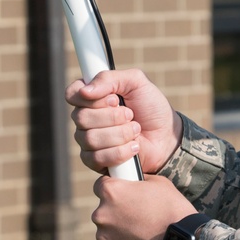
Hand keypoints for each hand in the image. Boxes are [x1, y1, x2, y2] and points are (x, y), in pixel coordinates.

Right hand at [66, 69, 182, 174]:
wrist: (167, 137)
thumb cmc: (151, 107)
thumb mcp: (136, 82)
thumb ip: (110, 78)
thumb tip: (85, 90)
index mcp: (92, 96)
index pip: (72, 94)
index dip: (91, 98)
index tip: (114, 98)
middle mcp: (86, 118)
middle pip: (81, 118)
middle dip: (112, 116)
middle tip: (130, 114)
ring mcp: (88, 141)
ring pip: (90, 138)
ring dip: (120, 134)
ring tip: (136, 130)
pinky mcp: (95, 161)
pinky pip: (96, 158)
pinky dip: (120, 152)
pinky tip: (134, 147)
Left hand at [92, 174, 197, 239]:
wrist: (178, 235)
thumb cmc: (169, 206)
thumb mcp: (155, 181)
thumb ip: (136, 179)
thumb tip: (130, 180)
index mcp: (111, 191)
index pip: (100, 183)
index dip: (112, 186)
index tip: (122, 191)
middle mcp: (102, 212)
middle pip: (102, 205)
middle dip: (114, 205)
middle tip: (133, 208)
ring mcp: (104, 233)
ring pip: (106, 222)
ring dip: (116, 221)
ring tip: (136, 223)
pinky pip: (110, 237)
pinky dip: (119, 236)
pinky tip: (135, 233)